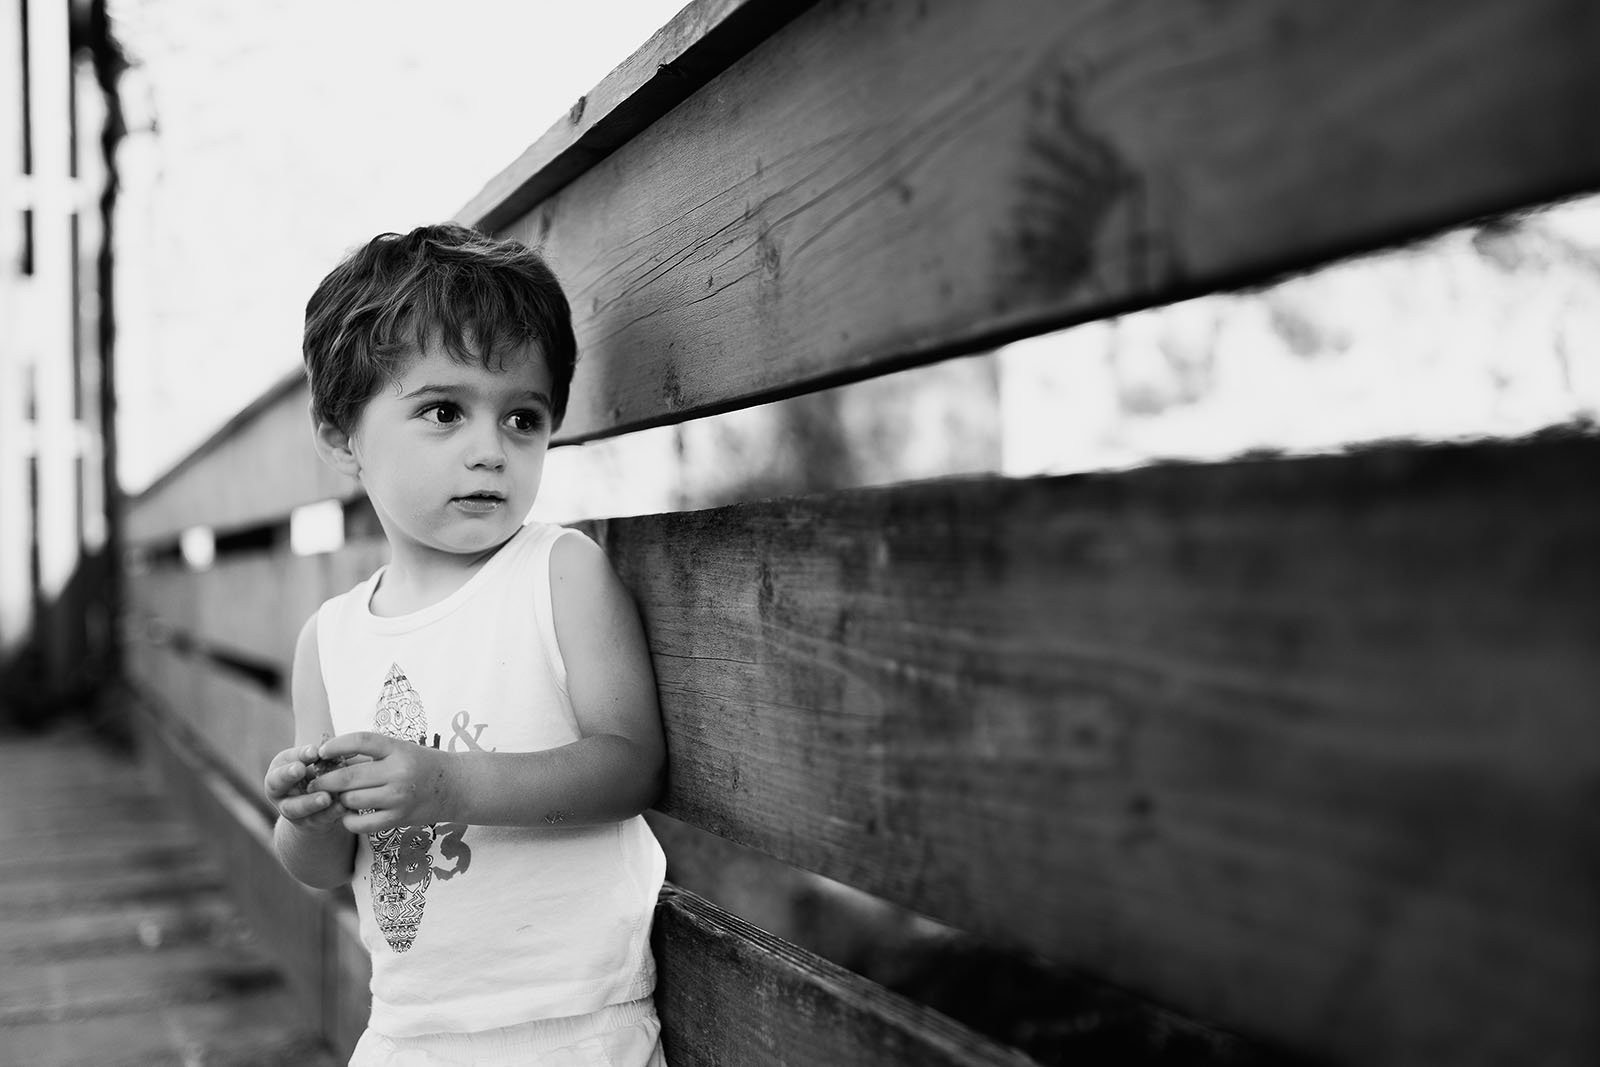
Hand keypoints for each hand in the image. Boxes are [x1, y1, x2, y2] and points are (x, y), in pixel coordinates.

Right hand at [264, 743, 349, 832]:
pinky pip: (316, 819)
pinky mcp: (306, 823)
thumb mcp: (320, 762)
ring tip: (326, 797)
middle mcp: (279, 788)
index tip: (314, 750)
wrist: (317, 806)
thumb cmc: (319, 773)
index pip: (286, 758)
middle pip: (277, 782)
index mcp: (281, 767)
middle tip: (299, 769)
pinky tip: (342, 807)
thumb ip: (330, 755)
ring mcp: (290, 808)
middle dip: (287, 774)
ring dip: (309, 802)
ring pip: (294, 807)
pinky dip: (329, 813)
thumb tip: (352, 749)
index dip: (299, 754)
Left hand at [313, 732, 456, 834]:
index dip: (336, 745)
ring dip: (338, 799)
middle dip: (324, 780)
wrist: (455, 787)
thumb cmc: (421, 764)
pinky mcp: (399, 818)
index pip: (361, 741)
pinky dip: (349, 820)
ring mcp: (399, 798)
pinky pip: (362, 824)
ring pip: (351, 800)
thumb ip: (370, 755)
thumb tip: (330, 759)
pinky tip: (348, 814)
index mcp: (398, 749)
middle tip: (313, 783)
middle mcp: (399, 772)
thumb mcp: (400, 750)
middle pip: (348, 777)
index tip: (321, 750)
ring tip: (335, 797)